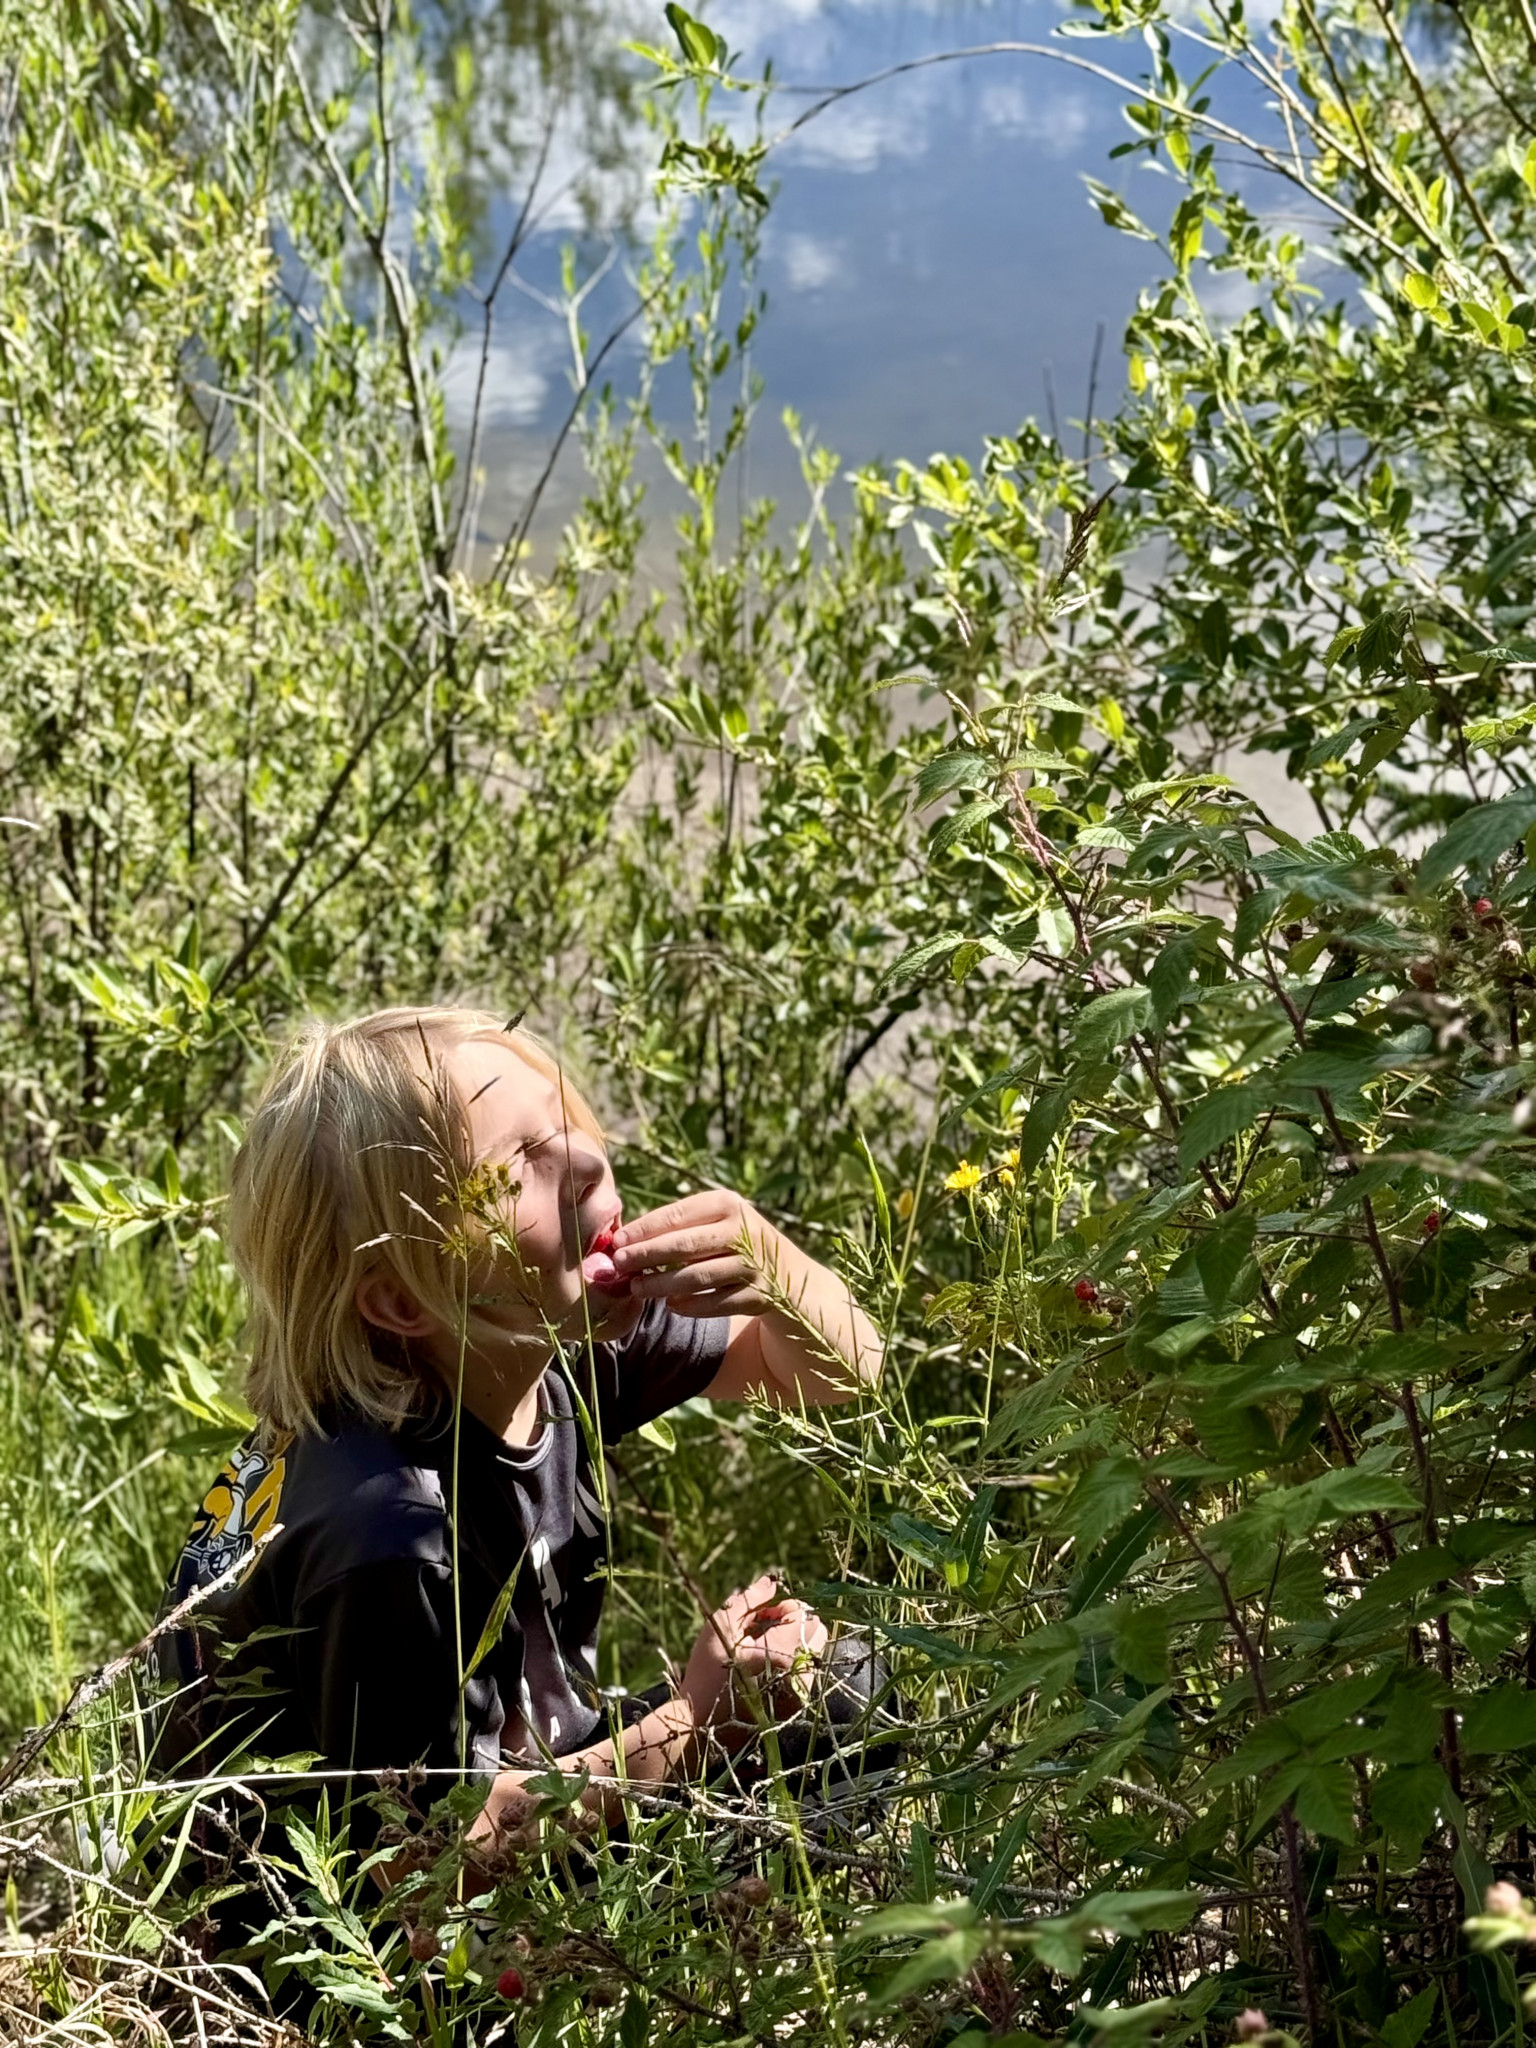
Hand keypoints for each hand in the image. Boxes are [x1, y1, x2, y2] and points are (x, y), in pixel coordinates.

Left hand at [609, 1191, 793, 1317]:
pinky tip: (671, 1305)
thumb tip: (624, 1240)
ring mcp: (753, 1266)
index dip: (644, 1229)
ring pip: (697, 1277)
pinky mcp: (758, 1296)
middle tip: (618, 1265)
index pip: (678, 1215)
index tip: (617, 1240)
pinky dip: (690, 1306)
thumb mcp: (717, 1222)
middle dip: (646, 1255)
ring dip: (661, 1284)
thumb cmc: (735, 1242)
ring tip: (637, 1288)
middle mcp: (744, 1232)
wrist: (788, 1274)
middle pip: (684, 1245)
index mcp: (729, 1205)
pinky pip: (715, 1304)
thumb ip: (679, 1226)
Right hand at [680, 1573, 827, 1744]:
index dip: (782, 1606)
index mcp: (782, 1652)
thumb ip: (749, 1601)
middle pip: (816, 1630)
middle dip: (793, 1622)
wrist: (701, 1726)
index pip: (803, 1613)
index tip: (760, 1615)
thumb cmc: (707, 1674)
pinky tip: (765, 1668)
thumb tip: (770, 1582)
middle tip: (763, 1629)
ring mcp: (801, 1693)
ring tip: (762, 1649)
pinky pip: (806, 1672)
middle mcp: (800, 1673)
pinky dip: (792, 1662)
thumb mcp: (721, 1628)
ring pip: (813, 1651)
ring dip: (793, 1641)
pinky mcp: (797, 1706)